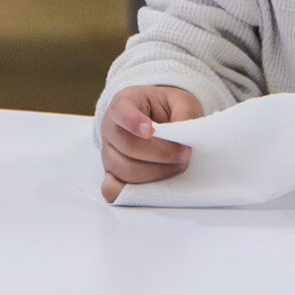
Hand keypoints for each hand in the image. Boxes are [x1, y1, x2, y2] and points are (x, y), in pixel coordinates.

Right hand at [98, 84, 204, 200]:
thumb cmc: (167, 110)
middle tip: (185, 153)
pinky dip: (133, 192)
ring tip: (178, 166)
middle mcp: (110, 128)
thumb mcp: (180, 101)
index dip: (133, 122)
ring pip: (124, 170)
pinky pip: (112, 190)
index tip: (150, 130)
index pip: (120, 111)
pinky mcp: (111, 175)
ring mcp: (108, 153)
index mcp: (124, 103)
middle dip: (160, 154)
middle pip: (127, 146)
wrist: (159, 121)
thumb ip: (185, 113)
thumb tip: (186, 135)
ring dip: (156, 173)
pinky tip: (155, 186)